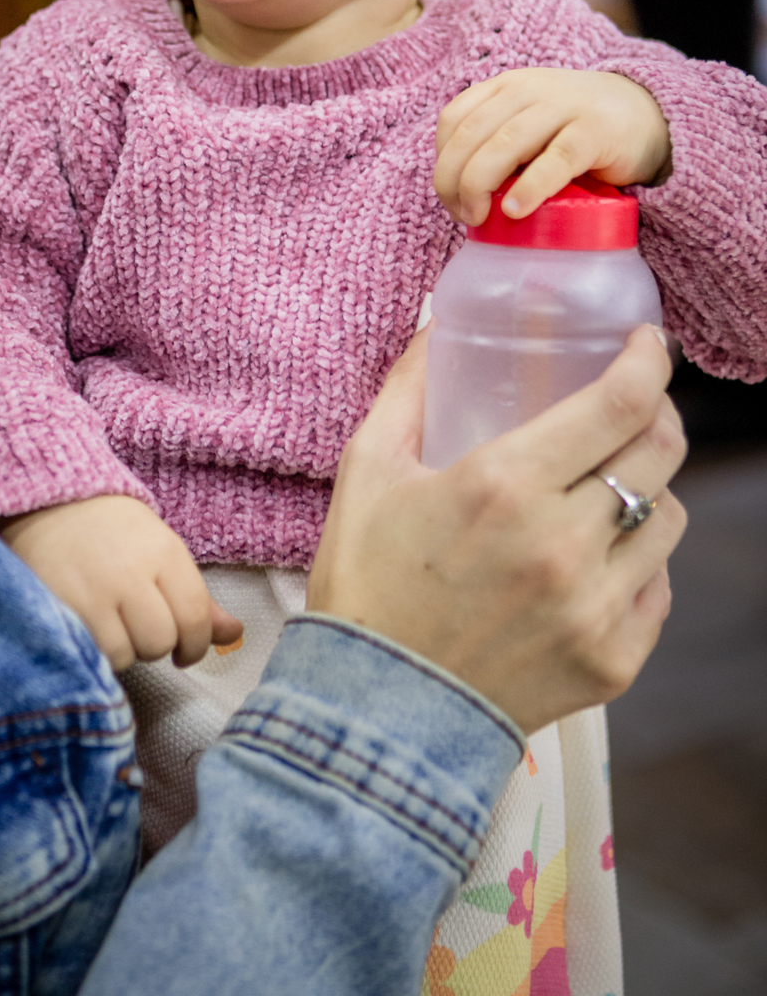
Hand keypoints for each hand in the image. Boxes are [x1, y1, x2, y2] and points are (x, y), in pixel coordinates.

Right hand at [0, 494, 242, 671]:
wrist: (48, 504)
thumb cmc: (112, 531)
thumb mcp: (160, 552)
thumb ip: (197, 599)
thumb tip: (234, 635)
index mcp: (164, 551)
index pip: (195, 617)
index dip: (194, 645)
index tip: (184, 651)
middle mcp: (132, 570)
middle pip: (161, 641)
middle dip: (154, 645)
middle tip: (138, 628)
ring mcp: (95, 590)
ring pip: (127, 654)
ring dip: (122, 650)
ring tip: (109, 624)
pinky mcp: (62, 607)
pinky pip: (94, 653)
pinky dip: (95, 651)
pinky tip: (89, 629)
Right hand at [307, 325, 686, 734]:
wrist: (374, 711)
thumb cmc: (366, 584)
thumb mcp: (368, 468)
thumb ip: (410, 388)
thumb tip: (439, 325)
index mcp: (503, 485)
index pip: (620, 402)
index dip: (649, 360)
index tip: (647, 346)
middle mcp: (561, 543)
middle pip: (661, 451)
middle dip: (656, 414)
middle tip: (630, 408)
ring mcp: (594, 607)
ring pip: (670, 517)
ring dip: (648, 489)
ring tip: (610, 488)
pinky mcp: (613, 661)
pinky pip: (658, 588)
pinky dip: (638, 562)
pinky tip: (598, 556)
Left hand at [435, 67, 670, 227]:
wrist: (649, 115)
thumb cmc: (578, 130)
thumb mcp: (531, 125)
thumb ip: (499, 144)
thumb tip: (461, 194)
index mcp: (506, 87)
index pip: (454, 120)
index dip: (442, 161)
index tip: (450, 197)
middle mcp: (529, 90)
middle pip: (471, 135)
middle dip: (454, 180)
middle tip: (463, 215)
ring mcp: (563, 107)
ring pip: (504, 144)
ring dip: (480, 185)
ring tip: (479, 217)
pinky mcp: (596, 131)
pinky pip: (556, 159)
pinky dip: (530, 187)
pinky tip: (516, 210)